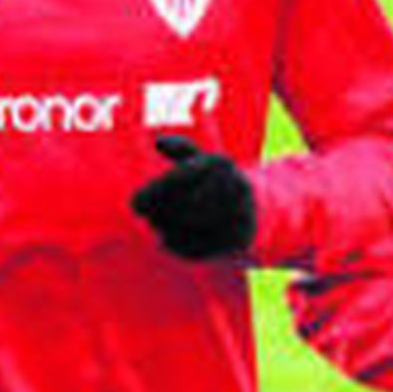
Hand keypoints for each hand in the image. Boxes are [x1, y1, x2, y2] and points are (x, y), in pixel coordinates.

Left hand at [132, 135, 257, 258]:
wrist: (256, 212)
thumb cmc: (216, 182)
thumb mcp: (203, 160)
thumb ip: (181, 149)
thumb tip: (158, 142)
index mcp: (220, 162)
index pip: (176, 181)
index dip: (151, 195)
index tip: (135, 206)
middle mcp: (232, 186)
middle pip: (178, 207)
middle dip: (158, 214)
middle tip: (150, 219)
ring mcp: (237, 215)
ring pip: (186, 229)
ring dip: (166, 230)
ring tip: (161, 227)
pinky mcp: (236, 241)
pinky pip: (196, 249)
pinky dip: (178, 246)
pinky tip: (171, 241)